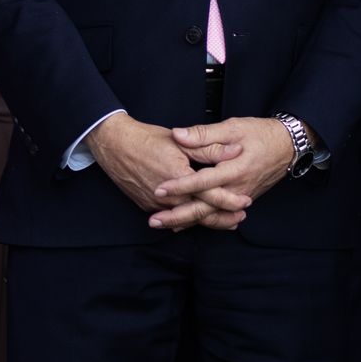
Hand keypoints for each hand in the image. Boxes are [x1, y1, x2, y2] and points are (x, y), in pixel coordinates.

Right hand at [89, 115, 243, 231]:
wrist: (115, 145)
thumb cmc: (146, 139)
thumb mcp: (180, 141)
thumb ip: (209, 148)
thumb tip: (235, 150)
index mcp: (179, 178)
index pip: (210, 195)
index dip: (230, 199)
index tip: (245, 201)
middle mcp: (168, 196)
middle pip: (200, 214)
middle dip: (222, 218)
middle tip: (240, 218)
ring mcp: (156, 204)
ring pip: (186, 219)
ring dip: (206, 221)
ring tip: (225, 221)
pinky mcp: (147, 205)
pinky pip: (171, 217)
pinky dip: (186, 219)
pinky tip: (196, 218)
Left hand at [151, 117, 298, 229]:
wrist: (288, 146)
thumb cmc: (260, 134)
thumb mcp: (233, 127)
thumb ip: (204, 134)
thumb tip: (179, 135)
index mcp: (234, 169)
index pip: (202, 182)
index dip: (180, 186)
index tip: (159, 189)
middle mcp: (237, 188)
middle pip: (205, 208)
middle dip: (179, 216)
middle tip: (154, 221)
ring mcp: (241, 197)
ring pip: (211, 214)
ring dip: (187, 221)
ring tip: (164, 224)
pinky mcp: (242, 199)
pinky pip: (219, 214)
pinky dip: (202, 220)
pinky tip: (185, 223)